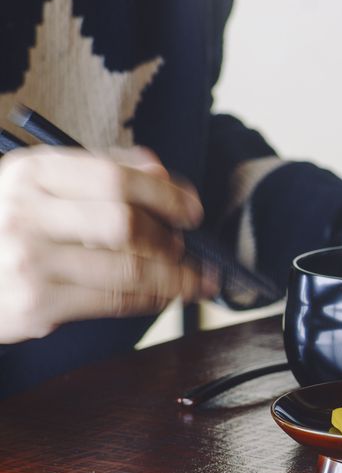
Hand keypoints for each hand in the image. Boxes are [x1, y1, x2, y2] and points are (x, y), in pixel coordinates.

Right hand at [0, 146, 212, 343]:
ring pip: (128, 268)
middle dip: (170, 238)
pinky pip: (114, 301)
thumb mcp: (34, 184)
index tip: (191, 209)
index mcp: (30, 173)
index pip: (114, 177)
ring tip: (192, 279)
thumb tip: (159, 168)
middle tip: (188, 248)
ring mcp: (28, 261)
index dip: (165, 193)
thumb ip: (96, 169)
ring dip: (175, 277)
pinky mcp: (36, 304)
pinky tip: (163, 296)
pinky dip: (150, 299)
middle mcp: (26, 213)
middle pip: (125, 223)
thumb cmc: (4, 227)